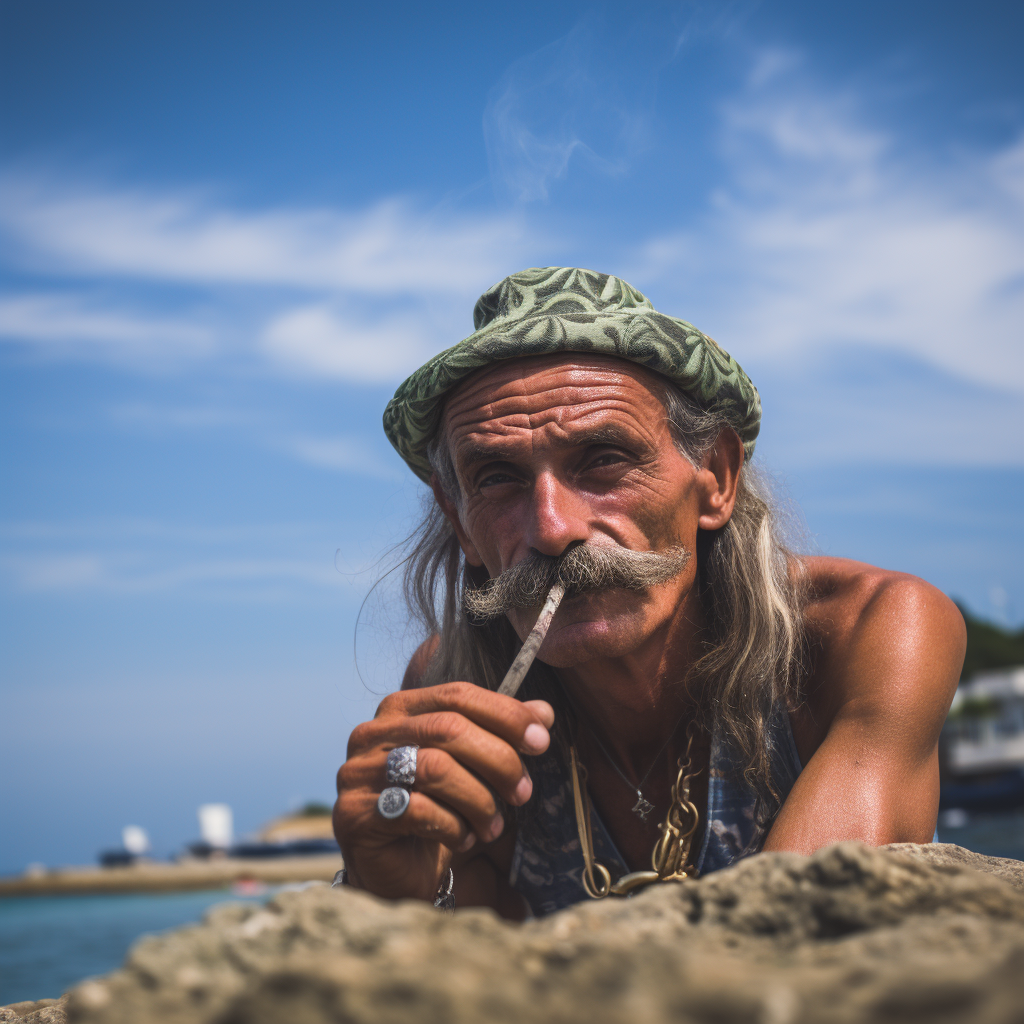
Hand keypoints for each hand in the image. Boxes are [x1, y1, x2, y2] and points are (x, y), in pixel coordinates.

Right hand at [333, 681, 553, 900]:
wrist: (397, 871)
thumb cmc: (438, 809)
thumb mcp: (472, 766)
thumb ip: (501, 735)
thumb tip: (544, 713)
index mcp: (400, 709)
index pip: (457, 695)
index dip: (505, 714)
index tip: (541, 740)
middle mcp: (372, 734)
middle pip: (449, 728)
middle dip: (499, 760)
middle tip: (523, 792)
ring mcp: (357, 773)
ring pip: (435, 768)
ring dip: (478, 800)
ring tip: (493, 826)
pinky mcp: (353, 814)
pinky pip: (417, 811)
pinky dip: (452, 826)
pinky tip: (463, 839)